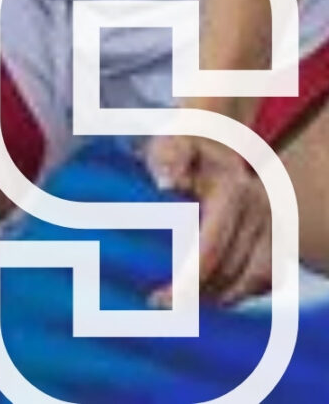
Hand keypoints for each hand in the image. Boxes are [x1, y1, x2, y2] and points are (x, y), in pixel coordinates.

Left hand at [145, 132, 282, 307]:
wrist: (220, 135)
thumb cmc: (187, 142)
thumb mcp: (172, 141)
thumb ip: (168, 157)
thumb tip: (167, 185)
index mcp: (234, 193)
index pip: (213, 249)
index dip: (188, 280)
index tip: (162, 298)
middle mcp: (261, 211)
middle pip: (235, 271)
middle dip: (200, 295)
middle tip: (164, 305)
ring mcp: (275, 225)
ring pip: (258, 279)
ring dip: (225, 298)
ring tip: (188, 305)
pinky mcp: (279, 236)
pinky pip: (270, 275)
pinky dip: (245, 291)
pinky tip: (214, 295)